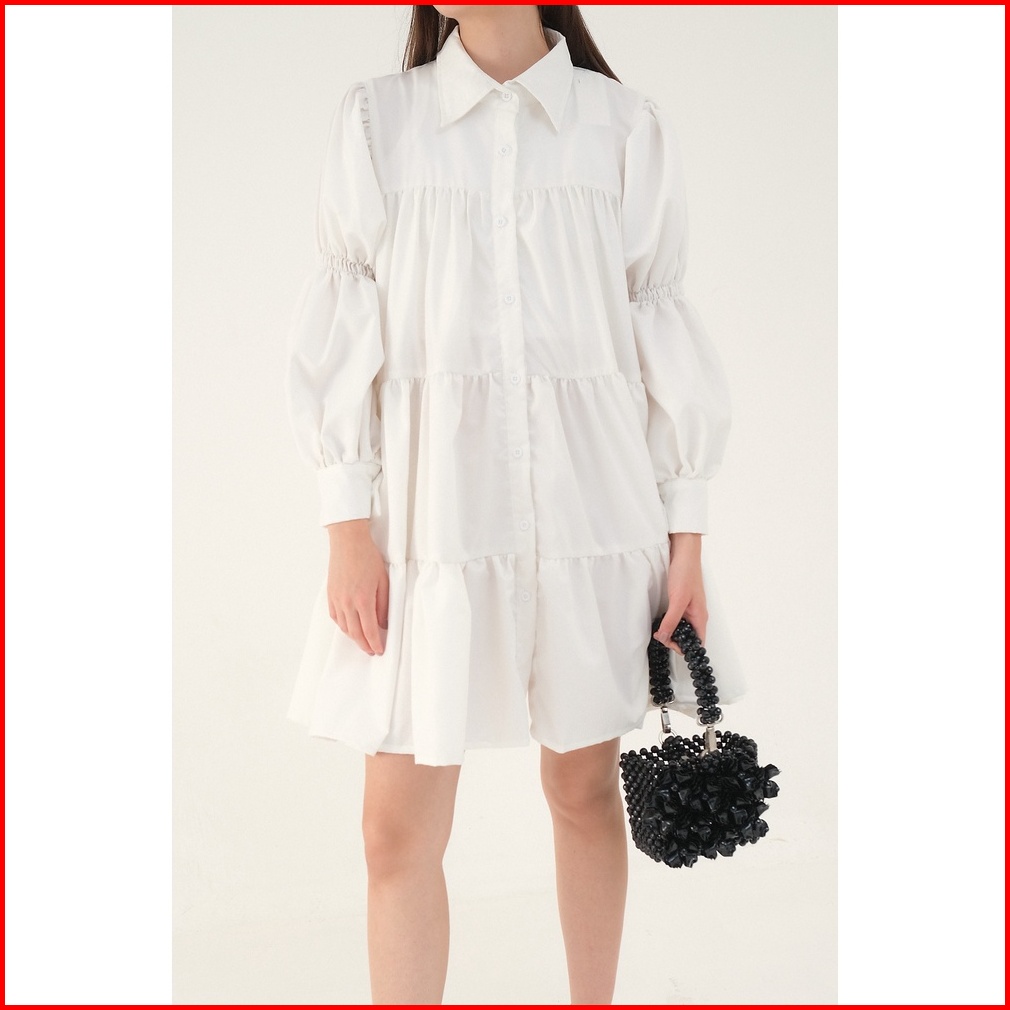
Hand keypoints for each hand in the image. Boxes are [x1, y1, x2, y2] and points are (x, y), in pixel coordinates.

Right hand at [325, 519, 388, 655]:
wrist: (348, 541)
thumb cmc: (367, 557)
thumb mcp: (383, 581)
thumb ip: (384, 605)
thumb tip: (383, 623)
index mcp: (363, 600)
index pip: (370, 630)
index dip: (375, 643)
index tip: (380, 650)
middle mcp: (347, 603)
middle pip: (355, 633)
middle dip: (364, 645)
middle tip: (372, 651)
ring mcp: (336, 599)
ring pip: (344, 627)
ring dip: (354, 637)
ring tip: (363, 640)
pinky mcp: (330, 595)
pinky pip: (335, 617)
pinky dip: (343, 626)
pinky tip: (349, 626)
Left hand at [653, 532, 707, 655]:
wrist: (683, 553)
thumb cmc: (686, 574)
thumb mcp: (677, 600)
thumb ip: (671, 620)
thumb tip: (664, 638)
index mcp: (700, 617)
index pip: (697, 643)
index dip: (684, 648)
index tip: (667, 642)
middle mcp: (696, 615)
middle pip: (688, 638)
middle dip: (674, 640)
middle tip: (659, 635)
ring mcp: (689, 609)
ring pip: (681, 629)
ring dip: (670, 631)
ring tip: (658, 629)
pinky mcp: (681, 602)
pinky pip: (677, 618)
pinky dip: (668, 622)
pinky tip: (660, 619)